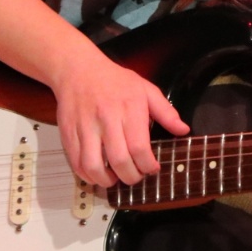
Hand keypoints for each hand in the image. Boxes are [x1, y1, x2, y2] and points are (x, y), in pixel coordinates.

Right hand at [50, 54, 189, 187]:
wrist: (78, 69)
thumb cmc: (114, 81)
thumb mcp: (146, 89)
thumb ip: (166, 111)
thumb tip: (183, 130)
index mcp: (129, 108)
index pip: (139, 147)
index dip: (148, 165)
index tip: (152, 168)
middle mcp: (106, 119)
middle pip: (119, 160)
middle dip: (131, 177)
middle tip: (136, 176)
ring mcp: (85, 127)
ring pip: (93, 165)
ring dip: (106, 181)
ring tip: (115, 179)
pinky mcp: (68, 133)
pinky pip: (76, 162)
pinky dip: (87, 175)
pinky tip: (97, 174)